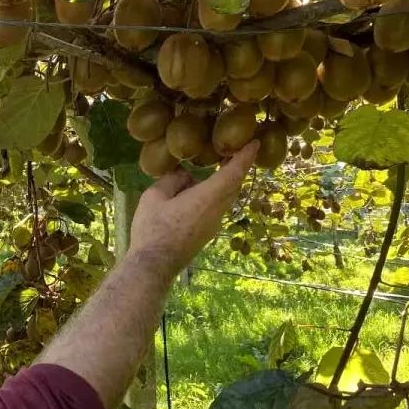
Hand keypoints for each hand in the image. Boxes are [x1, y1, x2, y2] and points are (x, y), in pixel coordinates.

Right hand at [129, 142, 256, 274]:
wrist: (154, 265)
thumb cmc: (153, 229)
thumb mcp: (154, 196)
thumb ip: (173, 180)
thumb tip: (185, 175)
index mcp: (207, 198)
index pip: (233, 173)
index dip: (245, 156)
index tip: (255, 143)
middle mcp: (217, 211)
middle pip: (233, 186)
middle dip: (236, 167)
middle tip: (233, 150)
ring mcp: (213, 225)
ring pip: (225, 198)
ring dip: (224, 182)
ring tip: (214, 168)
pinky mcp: (206, 234)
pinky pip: (215, 208)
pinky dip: (214, 194)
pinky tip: (197, 192)